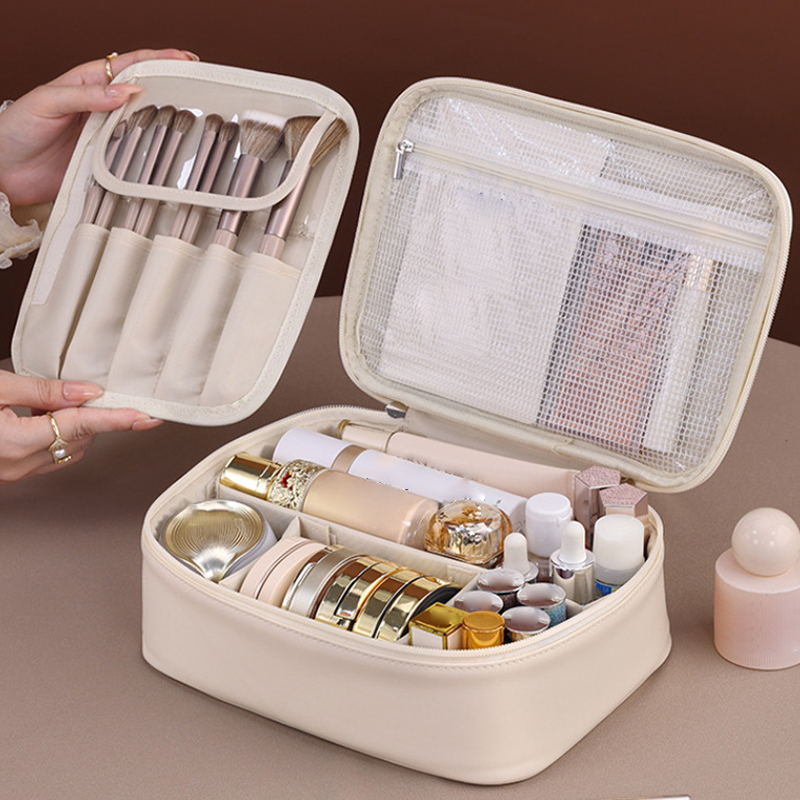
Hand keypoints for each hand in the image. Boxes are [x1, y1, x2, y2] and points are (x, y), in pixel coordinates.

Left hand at [0, 48, 198, 206]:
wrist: (4, 171)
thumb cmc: (17, 130)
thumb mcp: (48, 102)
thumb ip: (85, 96)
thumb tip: (126, 90)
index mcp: (88, 84)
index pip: (129, 66)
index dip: (158, 60)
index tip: (184, 61)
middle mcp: (102, 110)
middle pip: (144, 95)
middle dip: (172, 89)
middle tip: (198, 88)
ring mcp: (106, 136)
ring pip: (143, 126)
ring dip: (165, 123)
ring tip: (191, 118)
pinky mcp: (107, 164)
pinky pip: (134, 158)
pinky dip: (151, 156)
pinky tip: (167, 153)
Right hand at [0, 370, 161, 482]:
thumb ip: (42, 390)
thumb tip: (84, 392)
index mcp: (15, 443)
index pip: (81, 427)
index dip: (117, 419)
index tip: (145, 417)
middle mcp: (18, 464)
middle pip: (78, 438)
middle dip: (86, 413)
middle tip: (78, 391)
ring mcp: (14, 472)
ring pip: (67, 448)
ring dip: (70, 424)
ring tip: (43, 401)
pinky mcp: (11, 471)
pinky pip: (48, 455)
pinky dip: (55, 434)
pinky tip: (38, 415)